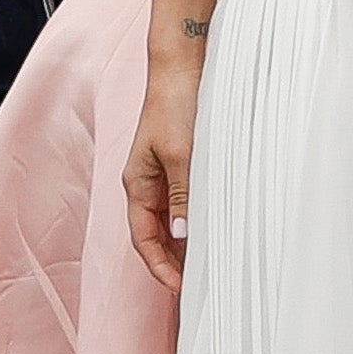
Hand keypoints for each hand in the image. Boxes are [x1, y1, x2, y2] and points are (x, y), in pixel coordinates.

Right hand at [125, 43, 199, 288]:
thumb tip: (182, 237)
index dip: (159, 266)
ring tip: (210, 265)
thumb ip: (183, 197)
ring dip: (187, 244)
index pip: (143, 239)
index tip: (179, 288)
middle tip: (198, 285)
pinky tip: (215, 230)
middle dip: (173, 262)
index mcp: (137, 184)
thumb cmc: (176, 105)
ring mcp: (164, 175)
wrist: (182, 66)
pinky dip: (197, 220)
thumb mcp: (181, 154)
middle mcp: (148, 184)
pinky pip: (186, 203)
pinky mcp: (181, 165)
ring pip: (172, 221)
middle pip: (156, 235)